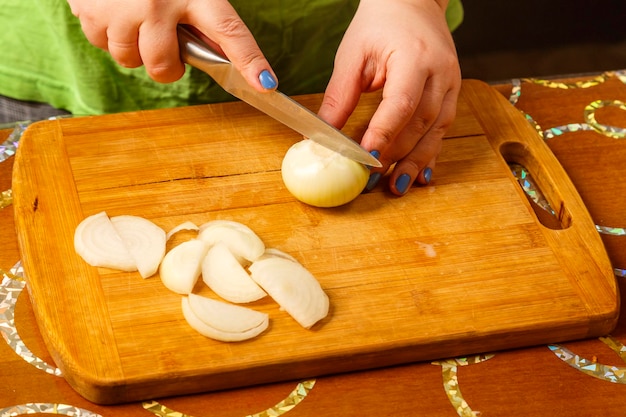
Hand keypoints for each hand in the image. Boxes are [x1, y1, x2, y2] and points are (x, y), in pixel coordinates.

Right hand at [66, 0, 276, 89]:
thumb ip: (204, 14)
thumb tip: (223, 53)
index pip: (229, 32)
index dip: (250, 62)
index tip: (265, 85)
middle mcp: (158, 2)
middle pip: (163, 66)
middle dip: (166, 65)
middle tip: (165, 43)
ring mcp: (122, 8)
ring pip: (128, 59)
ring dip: (133, 48)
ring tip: (135, 18)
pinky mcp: (90, 9)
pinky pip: (101, 44)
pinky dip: (107, 34)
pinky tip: (114, 11)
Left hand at [317, 0, 460, 194]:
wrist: (412, 2)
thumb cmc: (379, 24)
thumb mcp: (352, 55)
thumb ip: (340, 96)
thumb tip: (322, 135)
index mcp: (414, 57)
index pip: (401, 104)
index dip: (385, 135)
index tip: (367, 159)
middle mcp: (440, 72)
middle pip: (421, 123)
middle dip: (397, 155)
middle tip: (374, 180)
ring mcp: (451, 82)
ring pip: (436, 130)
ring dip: (416, 161)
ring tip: (397, 186)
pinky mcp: (451, 92)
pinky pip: (442, 128)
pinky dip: (429, 152)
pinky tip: (419, 173)